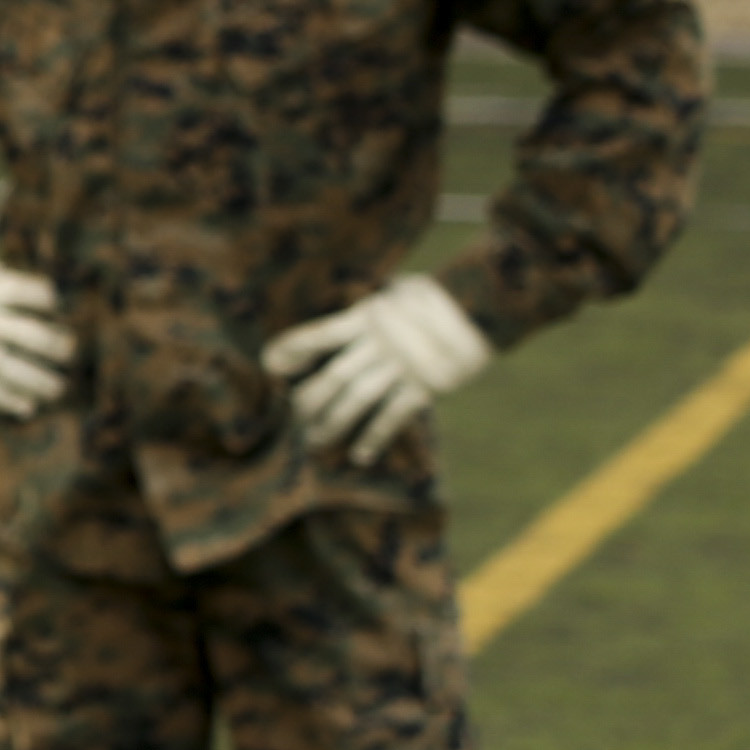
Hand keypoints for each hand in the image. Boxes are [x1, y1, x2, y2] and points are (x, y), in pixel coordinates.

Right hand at [0, 263, 74, 415]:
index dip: (46, 298)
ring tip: (58, 389)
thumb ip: (4, 280)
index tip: (58, 306)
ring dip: (39, 381)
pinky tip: (28, 407)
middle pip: (27, 332)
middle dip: (55, 345)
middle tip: (70, 352)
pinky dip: (7, 400)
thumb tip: (50, 284)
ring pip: (9, 367)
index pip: (23, 291)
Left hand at [263, 275, 494, 461]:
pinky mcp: (426, 386)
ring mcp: (402, 365)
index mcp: (364, 317)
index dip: (292, 349)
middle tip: (293, 419)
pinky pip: (394, 415)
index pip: (318, 335)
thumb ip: (368, 313)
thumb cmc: (432, 299)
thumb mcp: (394, 295)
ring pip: (358, 400)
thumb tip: (342, 326)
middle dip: (310, 399)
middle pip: (334, 376)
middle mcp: (378, 342)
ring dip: (334, 423)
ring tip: (315, 443)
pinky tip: (359, 454)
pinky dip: (375, 436)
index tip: (270, 365)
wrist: (479, 306)